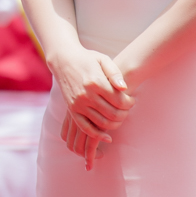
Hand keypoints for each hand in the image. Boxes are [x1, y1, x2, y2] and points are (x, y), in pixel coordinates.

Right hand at [48, 44, 133, 168]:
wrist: (63, 60)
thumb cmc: (87, 59)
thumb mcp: (103, 60)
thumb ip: (115, 73)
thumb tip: (124, 88)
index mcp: (96, 82)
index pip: (119, 100)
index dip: (129, 103)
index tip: (131, 100)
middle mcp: (86, 95)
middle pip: (113, 114)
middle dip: (125, 114)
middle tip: (127, 109)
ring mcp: (78, 104)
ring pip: (102, 123)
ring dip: (115, 124)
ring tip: (119, 117)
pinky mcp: (72, 110)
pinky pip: (85, 128)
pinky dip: (97, 136)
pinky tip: (108, 137)